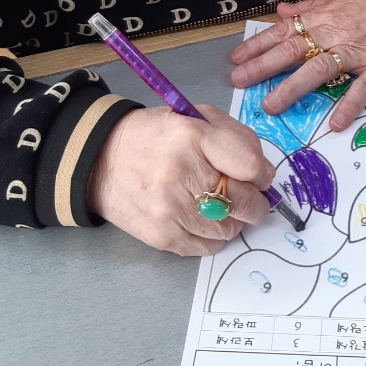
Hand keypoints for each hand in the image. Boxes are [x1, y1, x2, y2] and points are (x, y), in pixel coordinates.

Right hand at [87, 104, 275, 254]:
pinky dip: (211, 235)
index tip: (258, 176)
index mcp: (193, 136)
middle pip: (245, 203)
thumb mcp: (197, 118)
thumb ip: (237, 139)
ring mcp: (170, 209)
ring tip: (215, 204)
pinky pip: (208, 247)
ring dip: (232, 220)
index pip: (251, 165)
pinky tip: (198, 217)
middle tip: (247, 197)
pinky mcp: (162, 236)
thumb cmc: (157, 138)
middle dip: (255, 202)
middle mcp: (181, 173)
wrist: (102, 160)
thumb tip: (263, 174)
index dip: (262, 173)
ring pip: (230, 229)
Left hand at [229, 0, 365, 131]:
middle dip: (262, 67)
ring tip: (271, 105)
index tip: (235, 59)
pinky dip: (349, 104)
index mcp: (324, 15)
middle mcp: (335, 33)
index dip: (257, 45)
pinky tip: (335, 123)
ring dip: (293, 88)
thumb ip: (313, 6)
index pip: (284, 31)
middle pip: (292, 51)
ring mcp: (358, 51)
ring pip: (319, 70)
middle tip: (238, 82)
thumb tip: (284, 12)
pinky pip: (362, 88)